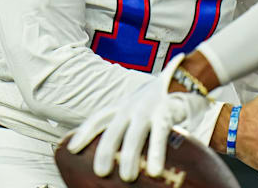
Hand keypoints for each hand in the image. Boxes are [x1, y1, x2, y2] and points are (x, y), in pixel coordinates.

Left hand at [66, 54, 210, 180]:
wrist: (186, 79)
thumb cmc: (160, 102)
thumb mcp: (138, 109)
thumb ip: (127, 125)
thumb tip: (116, 155)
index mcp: (122, 106)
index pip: (98, 118)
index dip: (83, 133)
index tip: (72, 149)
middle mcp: (131, 107)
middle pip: (113, 130)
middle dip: (105, 151)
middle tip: (100, 173)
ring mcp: (148, 109)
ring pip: (134, 135)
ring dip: (128, 157)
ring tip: (126, 177)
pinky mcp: (166, 113)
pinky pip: (159, 136)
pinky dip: (156, 154)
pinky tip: (155, 171)